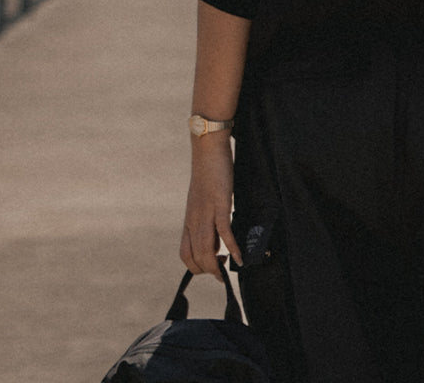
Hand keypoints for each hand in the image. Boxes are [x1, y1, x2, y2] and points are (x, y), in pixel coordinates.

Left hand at [180, 136, 242, 277]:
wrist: (208, 148)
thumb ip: (206, 214)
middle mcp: (194, 220)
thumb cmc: (208, 171)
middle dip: (208, 271)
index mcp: (189, 219)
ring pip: (206, 249)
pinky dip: (231, 248)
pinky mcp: (219, 204)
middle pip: (195, 257)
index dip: (196, 266)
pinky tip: (239, 256)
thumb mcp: (203, 197)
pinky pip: (223, 232)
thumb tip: (217, 230)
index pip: (185, 254)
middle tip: (222, 274)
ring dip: (216, 266)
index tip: (211, 267)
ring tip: (228, 272)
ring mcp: (206, 213)